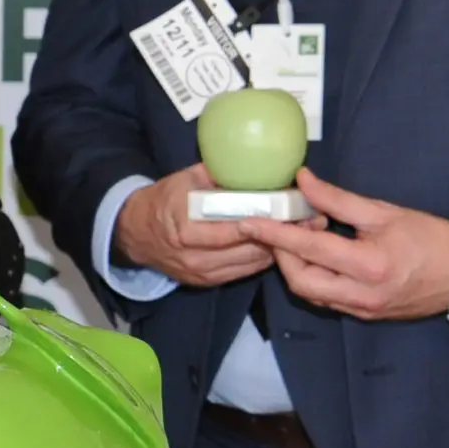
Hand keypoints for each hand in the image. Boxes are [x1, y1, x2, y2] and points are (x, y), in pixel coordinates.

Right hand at [113, 164, 306, 287]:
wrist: (135, 233)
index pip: (237, 226)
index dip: (269, 218)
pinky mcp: (208, 282)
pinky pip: (244, 272)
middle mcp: (196, 255)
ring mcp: (202, 273)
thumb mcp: (185, 179)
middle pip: (250, 247)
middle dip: (284, 234)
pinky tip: (280, 246)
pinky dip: (263, 259)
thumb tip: (255, 165)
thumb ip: (218, 175)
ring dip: (279, 249)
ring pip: (252, 263)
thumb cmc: (163, 200)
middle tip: (313, 220)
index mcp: (188, 227)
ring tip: (305, 233)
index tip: (296, 207)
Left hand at [238, 169, 448, 321]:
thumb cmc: (429, 237)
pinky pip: (327, 298)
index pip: (309, 249)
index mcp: (369, 265)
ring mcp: (363, 309)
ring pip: (311, 293)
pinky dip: (313, 277)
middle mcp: (362, 294)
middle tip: (279, 226)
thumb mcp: (383, 211)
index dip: (275, 234)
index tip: (250, 221)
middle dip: (281, 254)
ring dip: (295, 266)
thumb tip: (302, 179)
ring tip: (299, 236)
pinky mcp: (365, 315)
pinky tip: (316, 254)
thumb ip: (337, 198)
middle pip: (301, 281)